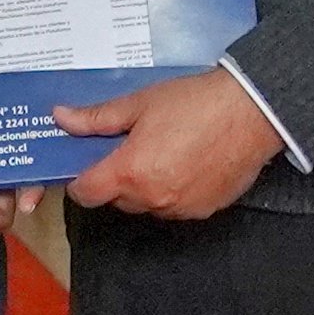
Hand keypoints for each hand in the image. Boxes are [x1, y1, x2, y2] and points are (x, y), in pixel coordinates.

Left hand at [55, 71, 289, 222]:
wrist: (252, 112)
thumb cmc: (195, 103)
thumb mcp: (139, 104)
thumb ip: (96, 118)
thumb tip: (61, 118)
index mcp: (130, 172)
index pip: (86, 193)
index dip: (80, 179)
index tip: (88, 164)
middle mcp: (152, 198)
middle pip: (116, 199)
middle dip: (116, 178)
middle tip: (132, 147)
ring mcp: (179, 209)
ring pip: (146, 205)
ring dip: (145, 187)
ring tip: (163, 152)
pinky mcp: (203, 211)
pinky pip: (175, 207)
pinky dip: (173, 192)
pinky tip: (186, 164)